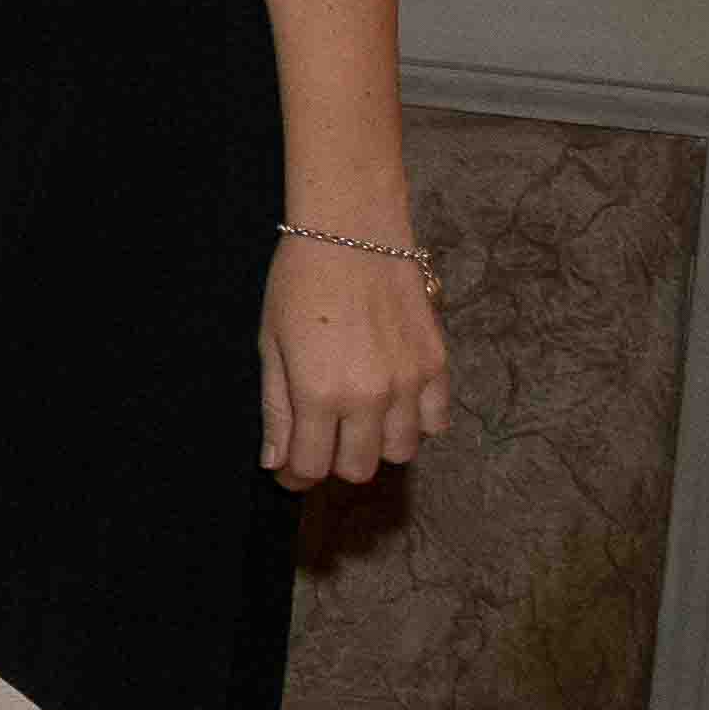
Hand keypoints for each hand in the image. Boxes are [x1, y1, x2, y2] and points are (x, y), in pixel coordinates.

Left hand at [262, 236, 451, 487]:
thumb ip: (277, 409)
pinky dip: (414, 423)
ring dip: (375, 445)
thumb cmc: (298, 283)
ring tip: (356, 416)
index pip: (312, 466)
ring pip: (400, 452)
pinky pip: (435, 422)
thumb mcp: (271, 344)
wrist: (352, 233)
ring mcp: (409, 383)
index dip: (296, 476)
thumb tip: (277, 463)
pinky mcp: (437, 366)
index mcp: (320, 393)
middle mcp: (370, 397)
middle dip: (333, 462)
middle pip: (359, 468)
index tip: (289, 472)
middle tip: (320, 439)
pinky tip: (393, 401)